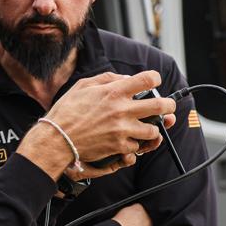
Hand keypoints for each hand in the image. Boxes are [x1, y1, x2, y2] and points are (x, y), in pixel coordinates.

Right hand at [19, 71, 176, 179]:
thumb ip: (107, 78)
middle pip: (160, 106)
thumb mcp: (83, 86)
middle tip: (168, 107)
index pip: (147, 80)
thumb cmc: (66, 112)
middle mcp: (121, 110)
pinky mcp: (119, 146)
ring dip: (153, 129)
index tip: (154, 82)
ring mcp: (122, 130)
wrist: (56, 138)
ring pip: (153, 131)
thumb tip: (125, 79)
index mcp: (114, 92)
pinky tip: (130, 140)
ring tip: (148, 128)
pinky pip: (137, 147)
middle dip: (169, 106)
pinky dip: (136, 145)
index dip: (154, 79)